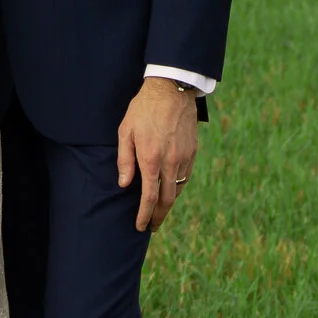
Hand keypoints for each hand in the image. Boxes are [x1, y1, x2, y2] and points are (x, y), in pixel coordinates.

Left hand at [118, 82, 198, 234]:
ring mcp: (184, 158)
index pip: (149, 197)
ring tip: (159, 211)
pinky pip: (186, 177)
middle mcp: (170, 162)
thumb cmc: (143, 109)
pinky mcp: (192, 152)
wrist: (171, 90)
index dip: (145, 215)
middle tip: (151, 227)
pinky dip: (177, 188)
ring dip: (168, 204)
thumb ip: (124, 160)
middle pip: (166, 200)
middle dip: (158, 217)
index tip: (141, 226)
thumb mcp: (125, 131)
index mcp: (151, 159)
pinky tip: (170, 190)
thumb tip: (125, 185)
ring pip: (178, 190)